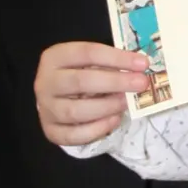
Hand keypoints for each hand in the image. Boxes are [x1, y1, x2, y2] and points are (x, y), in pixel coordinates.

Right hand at [36, 39, 150, 144]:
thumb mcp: (89, 62)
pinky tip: (114, 120)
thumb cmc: (78, 75)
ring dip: (107, 107)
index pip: (87, 53)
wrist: (55, 97)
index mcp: (54, 57)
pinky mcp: (51, 131)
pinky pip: (74, 135)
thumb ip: (109, 64)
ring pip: (75, 111)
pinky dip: (97, 129)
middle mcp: (45, 82)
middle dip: (115, 82)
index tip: (142, 63)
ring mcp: (46, 108)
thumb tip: (139, 69)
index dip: (117, 58)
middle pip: (80, 81)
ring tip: (127, 103)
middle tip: (140, 84)